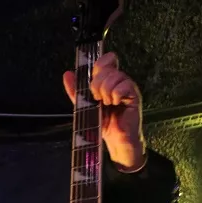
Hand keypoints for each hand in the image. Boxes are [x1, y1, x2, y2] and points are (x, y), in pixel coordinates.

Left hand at [63, 52, 145, 170]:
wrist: (114, 141)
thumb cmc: (102, 124)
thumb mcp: (84, 106)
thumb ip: (76, 91)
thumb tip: (67, 74)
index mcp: (107, 81)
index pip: (104, 61)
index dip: (98, 65)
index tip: (93, 78)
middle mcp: (118, 81)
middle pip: (106, 68)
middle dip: (97, 84)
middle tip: (97, 98)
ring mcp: (127, 87)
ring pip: (115, 76)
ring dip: (106, 91)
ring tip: (107, 104)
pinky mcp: (134, 96)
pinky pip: (124, 86)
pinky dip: (116, 95)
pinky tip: (115, 104)